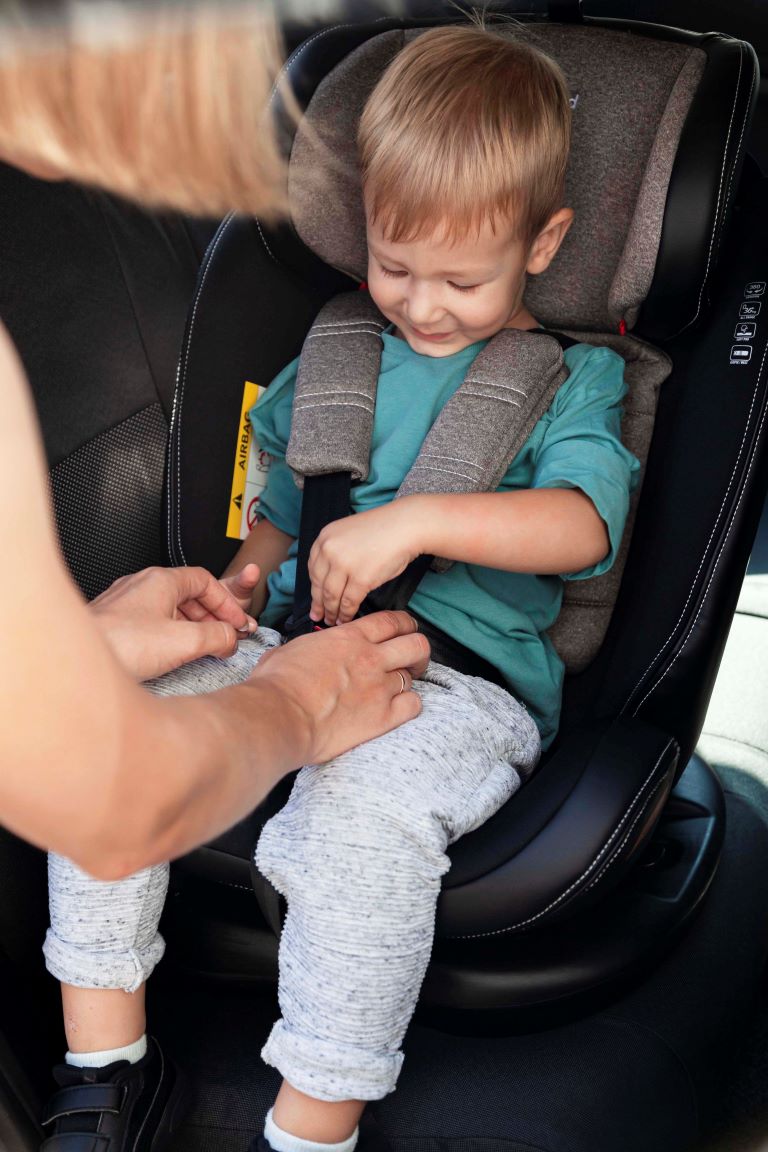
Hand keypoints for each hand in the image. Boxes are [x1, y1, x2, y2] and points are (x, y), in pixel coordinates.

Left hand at [90, 566, 257, 680]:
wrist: (74, 661)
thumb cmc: (119, 644)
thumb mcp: (184, 641)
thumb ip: (217, 637)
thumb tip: (230, 638)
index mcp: (161, 580)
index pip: (206, 581)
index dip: (227, 603)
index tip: (237, 623)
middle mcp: (142, 586)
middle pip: (190, 595)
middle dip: (213, 617)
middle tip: (226, 637)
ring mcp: (127, 604)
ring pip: (171, 610)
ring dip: (193, 628)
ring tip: (204, 649)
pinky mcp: (117, 623)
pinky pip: (154, 623)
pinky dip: (172, 635)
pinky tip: (174, 654)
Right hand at [250, 611, 430, 762]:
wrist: (279, 716)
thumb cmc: (276, 684)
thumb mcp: (290, 649)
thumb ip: (309, 648)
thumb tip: (303, 653)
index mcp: (348, 638)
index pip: (392, 621)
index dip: (405, 624)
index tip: (405, 630)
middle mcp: (370, 658)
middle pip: (416, 644)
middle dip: (418, 651)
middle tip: (412, 659)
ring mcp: (379, 687)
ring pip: (412, 676)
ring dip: (407, 681)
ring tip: (397, 688)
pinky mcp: (382, 717)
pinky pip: (413, 706)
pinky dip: (410, 705)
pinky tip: (398, 708)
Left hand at [309, 502, 421, 624]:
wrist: (405, 526)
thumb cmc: (383, 529)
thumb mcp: (348, 533)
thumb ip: (336, 551)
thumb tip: (332, 577)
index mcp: (325, 537)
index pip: (313, 569)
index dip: (314, 588)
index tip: (315, 599)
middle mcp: (330, 550)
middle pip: (319, 584)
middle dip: (319, 604)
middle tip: (318, 615)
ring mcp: (344, 565)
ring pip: (332, 595)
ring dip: (332, 611)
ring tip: (333, 621)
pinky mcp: (360, 579)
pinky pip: (349, 602)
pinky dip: (347, 613)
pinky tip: (346, 618)